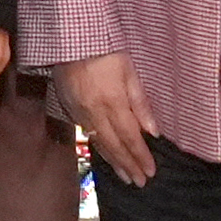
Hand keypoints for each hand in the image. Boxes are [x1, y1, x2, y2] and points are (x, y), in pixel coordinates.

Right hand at [50, 50, 158, 189]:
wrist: (69, 38)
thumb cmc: (104, 49)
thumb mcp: (129, 70)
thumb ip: (140, 102)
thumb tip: (152, 131)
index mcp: (112, 102)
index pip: (130, 137)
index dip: (140, 157)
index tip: (150, 172)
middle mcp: (94, 112)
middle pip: (114, 146)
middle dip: (128, 165)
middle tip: (139, 182)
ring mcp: (80, 112)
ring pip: (99, 143)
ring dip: (114, 162)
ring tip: (126, 177)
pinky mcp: (70, 109)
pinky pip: (87, 134)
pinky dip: (99, 148)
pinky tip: (107, 155)